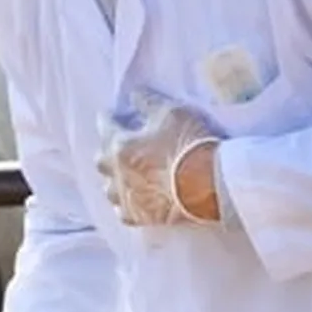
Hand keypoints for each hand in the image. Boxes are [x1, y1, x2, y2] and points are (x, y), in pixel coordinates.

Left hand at [95, 88, 222, 225]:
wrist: (211, 185)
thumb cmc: (190, 145)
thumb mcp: (172, 113)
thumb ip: (148, 102)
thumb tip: (134, 95)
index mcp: (120, 146)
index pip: (105, 127)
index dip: (107, 119)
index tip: (108, 114)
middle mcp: (117, 173)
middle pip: (101, 160)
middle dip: (107, 150)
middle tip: (118, 144)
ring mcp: (127, 197)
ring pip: (109, 188)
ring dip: (114, 178)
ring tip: (124, 174)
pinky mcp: (140, 217)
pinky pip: (123, 210)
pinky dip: (125, 203)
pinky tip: (132, 199)